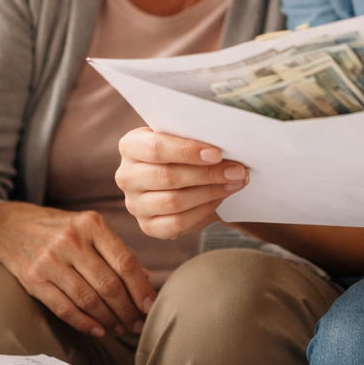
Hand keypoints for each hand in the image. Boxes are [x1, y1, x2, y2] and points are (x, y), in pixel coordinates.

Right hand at [0, 201, 156, 336]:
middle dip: (127, 310)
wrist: (8, 226)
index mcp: (92, 224)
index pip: (125, 262)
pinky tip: (98, 330)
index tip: (150, 308)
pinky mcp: (33, 278)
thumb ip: (115, 251)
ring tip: (120, 329)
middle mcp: (72, 240)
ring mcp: (50, 259)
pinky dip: (85, 323)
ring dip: (109, 319)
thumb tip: (145, 279)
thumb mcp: (88, 228)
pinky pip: (64, 307)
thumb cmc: (59, 230)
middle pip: (109, 284)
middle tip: (137, 324)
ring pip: (89, 299)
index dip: (141, 289)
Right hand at [115, 127, 247, 239]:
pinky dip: (202, 212)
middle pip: (167, 177)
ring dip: (210, 193)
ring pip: (174, 202)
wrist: (181, 178)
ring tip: (234, 183)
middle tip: (237, 171)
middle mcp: (127, 176)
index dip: (188, 151)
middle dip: (207, 174)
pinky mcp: (147, 226)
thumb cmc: (182, 152)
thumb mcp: (182, 138)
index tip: (217, 154)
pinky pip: (176, 223)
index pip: (157, 148)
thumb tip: (225, 145)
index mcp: (131, 146)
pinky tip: (219, 199)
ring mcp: (135, 204)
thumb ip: (194, 138)